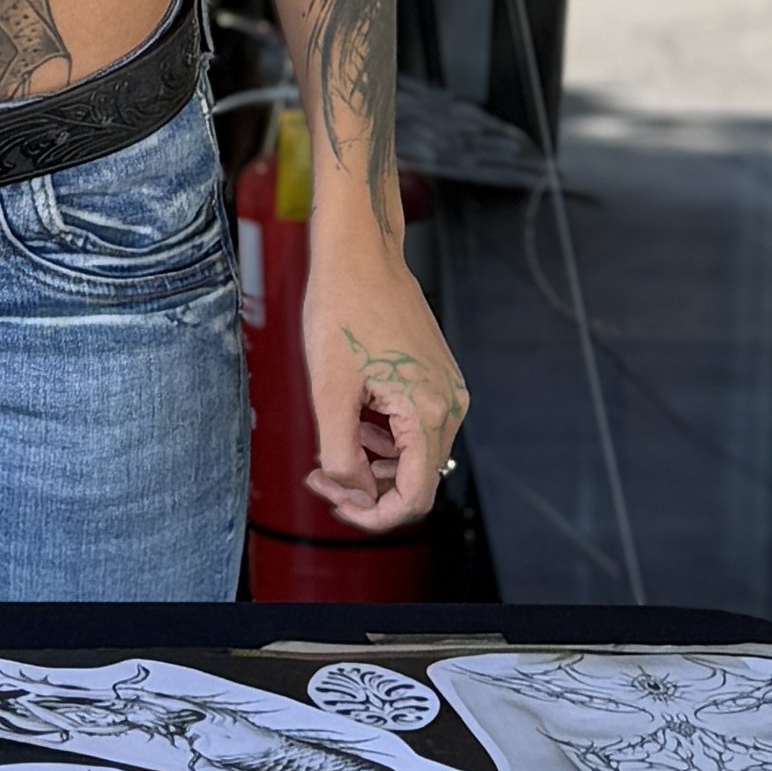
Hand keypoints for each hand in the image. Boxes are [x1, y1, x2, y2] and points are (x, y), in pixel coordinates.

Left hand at [301, 240, 468, 533]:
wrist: (360, 255)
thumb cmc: (341, 310)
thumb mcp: (329, 391)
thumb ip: (342, 454)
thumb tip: (354, 494)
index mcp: (429, 412)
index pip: (414, 499)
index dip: (372, 515)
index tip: (334, 501)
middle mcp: (451, 405)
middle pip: (415, 481)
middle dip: (366, 488)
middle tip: (320, 474)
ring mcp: (448, 391)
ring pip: (414, 457)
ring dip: (374, 463)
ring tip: (331, 446)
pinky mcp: (439, 378)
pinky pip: (416, 428)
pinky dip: (384, 437)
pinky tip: (355, 419)